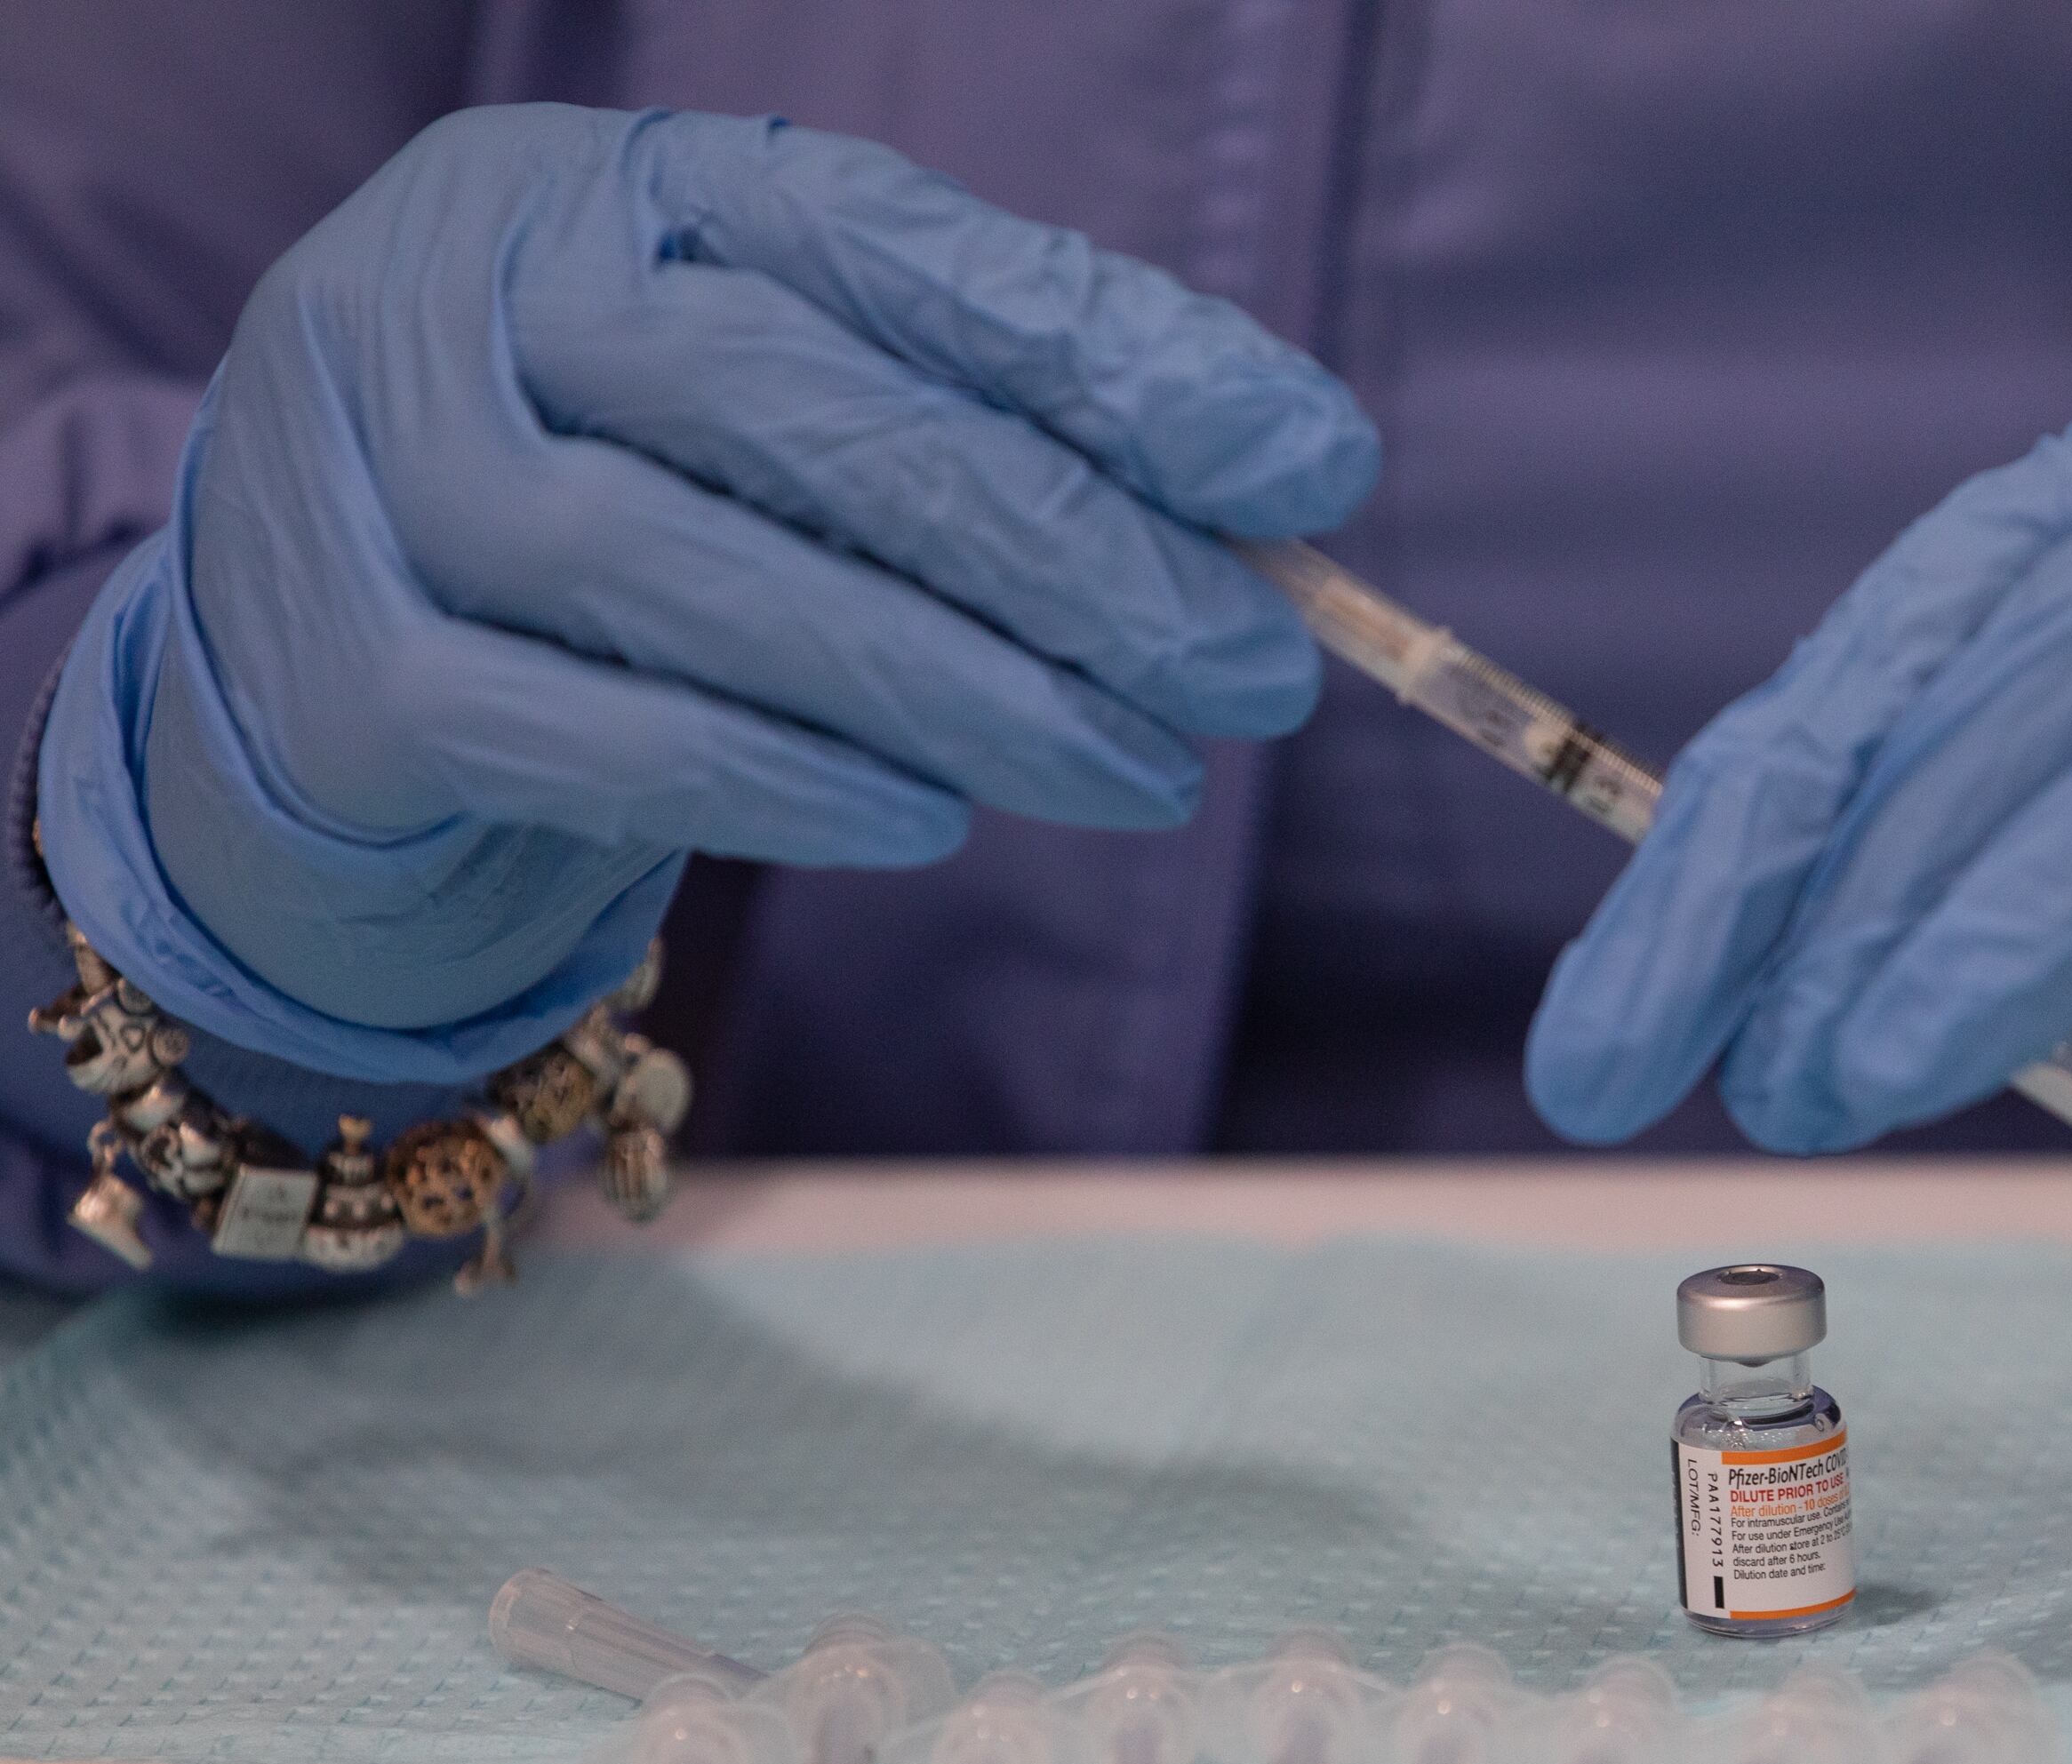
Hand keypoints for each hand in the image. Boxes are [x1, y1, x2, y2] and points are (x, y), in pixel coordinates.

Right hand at [43, 104, 1374, 1056]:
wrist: (315, 705)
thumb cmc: (616, 546)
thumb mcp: (778, 444)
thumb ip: (975, 435)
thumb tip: (1268, 516)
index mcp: (599, 191)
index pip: (887, 246)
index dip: (1112, 354)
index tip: (1312, 462)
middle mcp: (460, 291)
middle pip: (806, 410)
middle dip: (1072, 548)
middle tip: (1254, 664)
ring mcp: (370, 478)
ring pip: (701, 577)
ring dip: (962, 689)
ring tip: (1143, 771)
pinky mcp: (341, 683)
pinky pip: (589, 734)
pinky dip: (780, 780)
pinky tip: (933, 822)